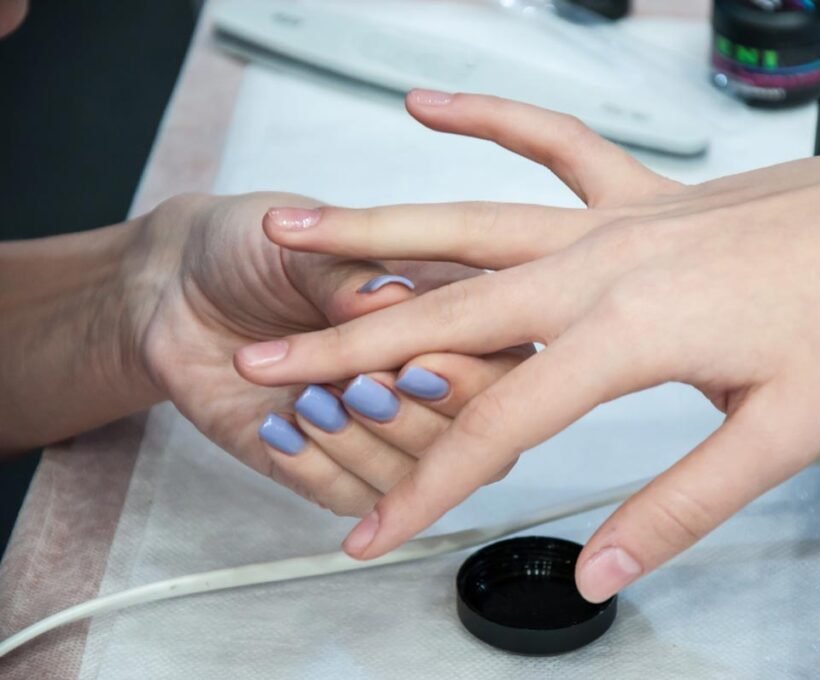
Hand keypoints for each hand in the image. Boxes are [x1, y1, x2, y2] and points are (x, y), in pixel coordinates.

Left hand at [137, 192, 507, 513]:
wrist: (176, 287)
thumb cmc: (252, 252)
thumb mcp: (299, 248)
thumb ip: (348, 278)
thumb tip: (390, 299)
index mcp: (446, 316)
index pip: (499, 368)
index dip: (469, 378)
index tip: (418, 362)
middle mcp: (423, 381)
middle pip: (471, 440)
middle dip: (414, 420)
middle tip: (359, 385)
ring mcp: (379, 429)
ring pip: (412, 479)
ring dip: (362, 445)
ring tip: (310, 401)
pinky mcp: (327, 465)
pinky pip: (346, 496)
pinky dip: (315, 467)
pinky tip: (281, 426)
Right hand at [237, 93, 819, 599]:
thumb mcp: (782, 433)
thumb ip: (680, 505)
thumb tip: (603, 566)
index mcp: (632, 330)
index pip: (498, 423)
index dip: (428, 487)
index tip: (377, 534)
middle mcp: (605, 263)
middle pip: (445, 313)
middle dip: (345, 351)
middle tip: (261, 367)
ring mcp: (619, 218)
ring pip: (472, 224)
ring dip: (378, 235)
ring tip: (295, 234)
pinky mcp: (645, 194)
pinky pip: (551, 145)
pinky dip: (487, 120)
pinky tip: (429, 107)